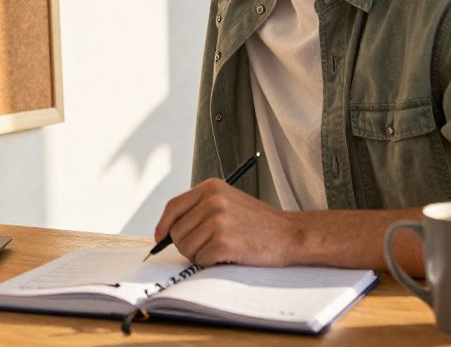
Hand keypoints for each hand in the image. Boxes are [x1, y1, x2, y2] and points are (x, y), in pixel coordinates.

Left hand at [153, 178, 293, 266]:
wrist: (290, 234)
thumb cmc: (260, 223)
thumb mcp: (228, 202)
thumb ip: (200, 209)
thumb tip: (168, 229)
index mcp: (211, 187)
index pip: (173, 207)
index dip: (164, 225)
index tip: (161, 236)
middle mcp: (212, 201)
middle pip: (177, 231)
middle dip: (187, 245)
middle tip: (207, 247)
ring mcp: (217, 221)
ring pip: (187, 247)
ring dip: (200, 255)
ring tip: (222, 249)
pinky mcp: (223, 242)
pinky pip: (201, 259)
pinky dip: (211, 262)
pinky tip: (229, 255)